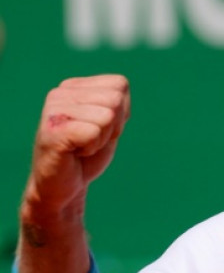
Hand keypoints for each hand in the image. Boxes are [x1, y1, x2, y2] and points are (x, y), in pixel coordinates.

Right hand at [24, 75, 130, 217]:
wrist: (62, 187)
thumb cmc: (87, 156)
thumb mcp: (109, 123)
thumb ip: (115, 102)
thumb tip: (121, 85)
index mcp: (74, 86)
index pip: (119, 85)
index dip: (120, 113)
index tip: (100, 128)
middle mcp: (60, 93)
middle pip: (115, 100)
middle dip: (113, 126)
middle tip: (90, 140)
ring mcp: (54, 110)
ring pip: (107, 116)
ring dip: (101, 138)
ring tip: (81, 146)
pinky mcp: (53, 130)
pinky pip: (94, 132)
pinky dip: (91, 147)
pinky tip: (74, 153)